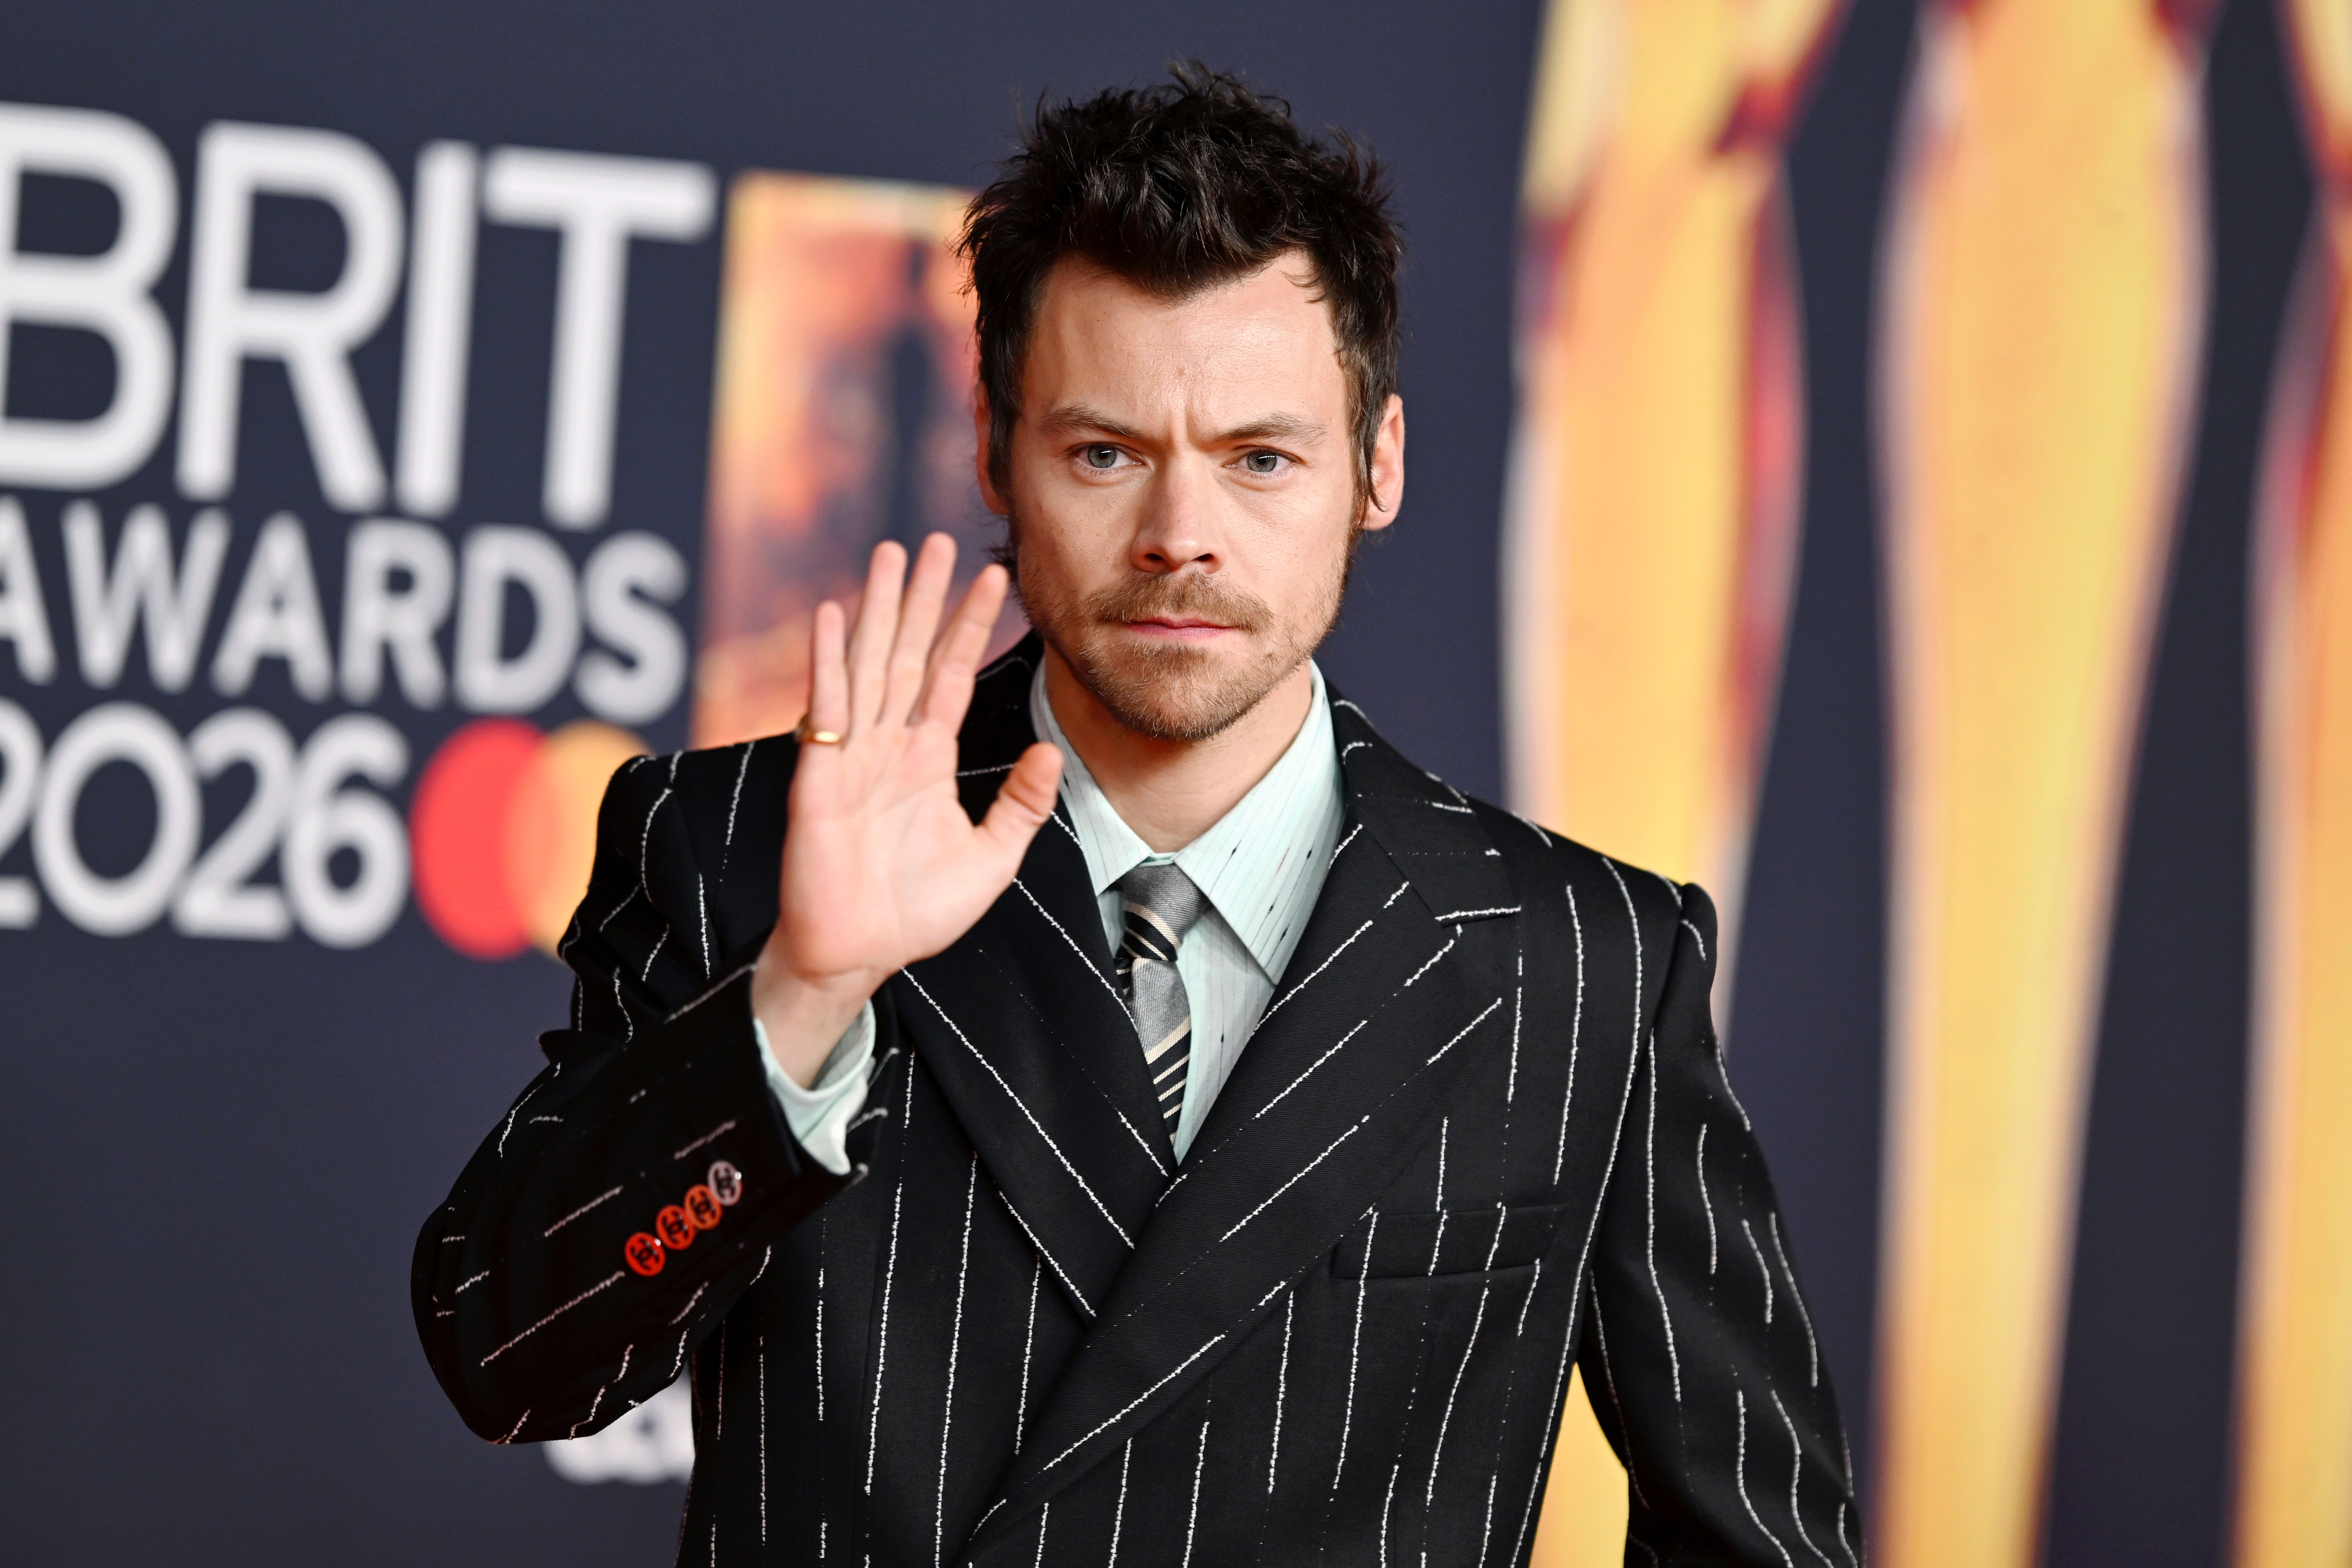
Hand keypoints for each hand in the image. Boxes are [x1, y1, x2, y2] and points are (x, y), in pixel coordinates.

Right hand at [751, 535, 1062, 1086]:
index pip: (953, 675)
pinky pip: (826, 707)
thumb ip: (1019, 805)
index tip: (993, 578)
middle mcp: (889, 745)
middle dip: (924, 596)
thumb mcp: (990, 858)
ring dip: (878, 608)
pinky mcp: (820, 774)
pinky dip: (828, 661)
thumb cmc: (915, 912)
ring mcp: (852, 754)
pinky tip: (833, 615)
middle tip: (939, 540)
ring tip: (890, 554)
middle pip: (910, 653)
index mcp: (926, 759)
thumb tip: (1051, 753)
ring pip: (871, 664)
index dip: (971, 626)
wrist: (859, 951)